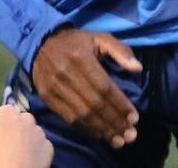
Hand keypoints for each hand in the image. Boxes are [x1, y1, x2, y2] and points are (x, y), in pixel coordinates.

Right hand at [0, 105, 53, 167]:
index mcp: (7, 110)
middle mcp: (26, 116)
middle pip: (15, 122)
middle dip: (10, 130)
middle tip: (3, 146)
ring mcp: (40, 132)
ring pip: (29, 133)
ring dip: (24, 140)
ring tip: (16, 154)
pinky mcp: (48, 146)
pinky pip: (40, 146)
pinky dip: (35, 151)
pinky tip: (27, 158)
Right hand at [32, 28, 140, 148]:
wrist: (39, 42)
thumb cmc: (75, 42)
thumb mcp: (99, 38)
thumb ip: (120, 50)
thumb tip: (138, 68)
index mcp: (81, 57)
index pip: (104, 87)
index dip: (120, 104)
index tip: (134, 118)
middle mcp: (66, 73)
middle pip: (95, 104)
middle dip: (114, 122)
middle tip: (131, 135)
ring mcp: (54, 87)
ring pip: (82, 114)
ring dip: (102, 130)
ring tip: (118, 140)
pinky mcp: (47, 97)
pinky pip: (69, 118)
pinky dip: (86, 129)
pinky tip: (99, 134)